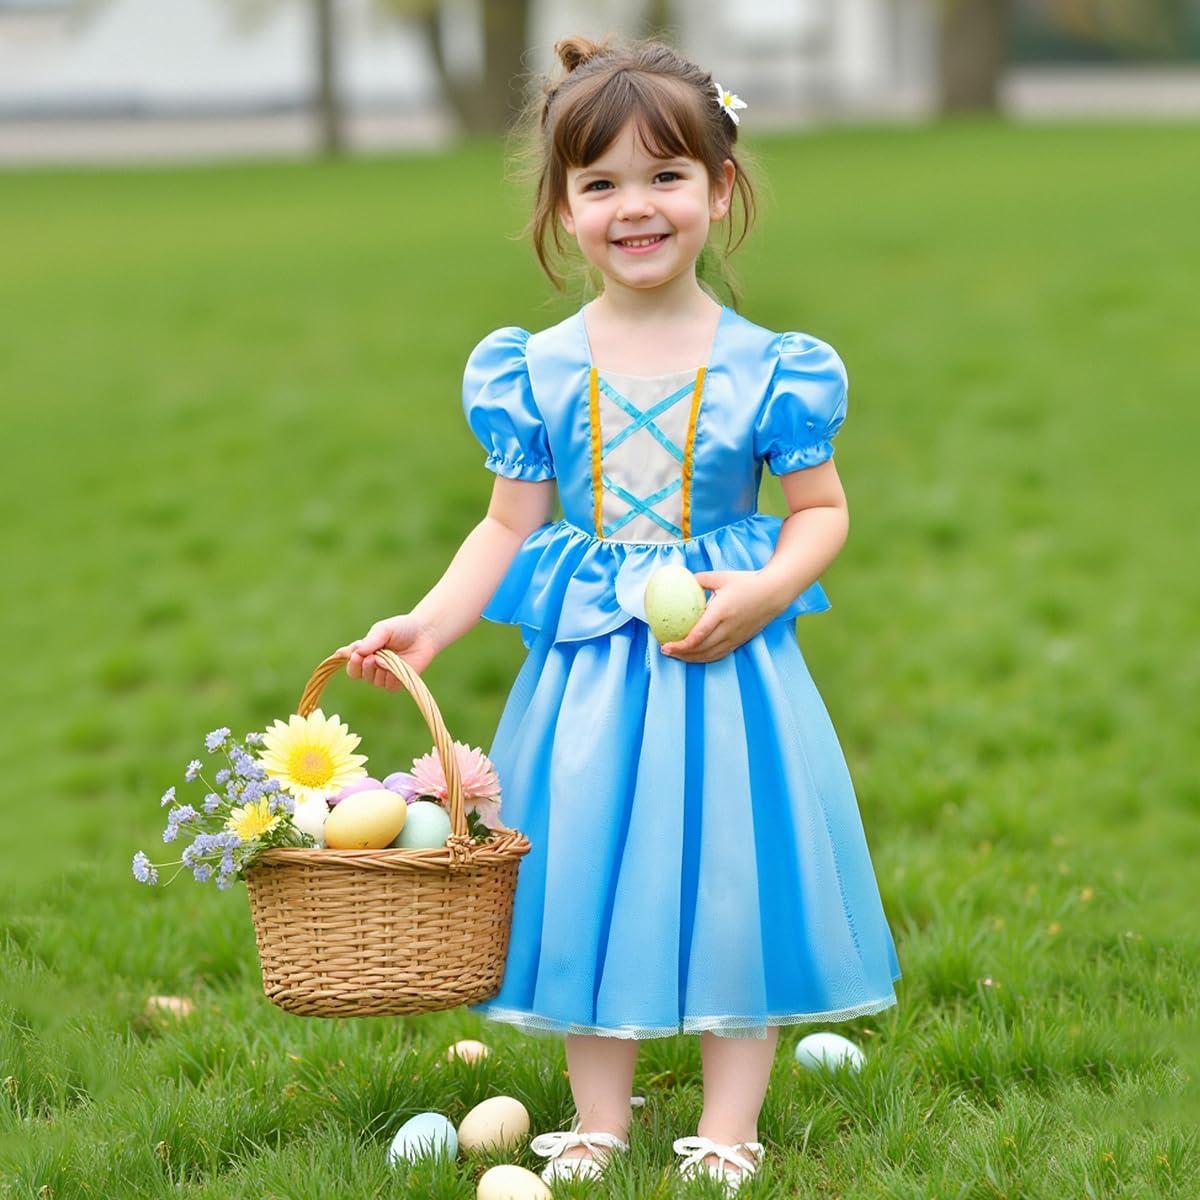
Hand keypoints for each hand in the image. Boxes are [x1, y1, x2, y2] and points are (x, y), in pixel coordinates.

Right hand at [336, 614, 439, 689]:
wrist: (424, 634)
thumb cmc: (402, 629)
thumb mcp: (383, 629)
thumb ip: (370, 641)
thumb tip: (356, 653)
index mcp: (364, 652)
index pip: (349, 662)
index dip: (350, 660)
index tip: (355, 654)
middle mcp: (370, 666)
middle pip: (356, 674)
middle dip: (362, 666)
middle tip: (371, 657)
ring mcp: (383, 675)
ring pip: (373, 680)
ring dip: (380, 669)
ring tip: (390, 656)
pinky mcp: (396, 683)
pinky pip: (388, 685)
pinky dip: (391, 675)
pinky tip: (398, 665)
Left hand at [659, 570, 783, 662]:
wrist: (775, 593)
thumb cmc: (747, 582)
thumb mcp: (721, 576)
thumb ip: (700, 579)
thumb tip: (682, 581)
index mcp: (722, 612)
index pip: (699, 635)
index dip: (681, 644)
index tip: (665, 645)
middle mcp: (728, 628)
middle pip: (701, 649)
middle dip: (681, 653)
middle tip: (665, 650)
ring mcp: (735, 637)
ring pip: (710, 655)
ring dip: (691, 658)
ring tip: (675, 655)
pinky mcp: (740, 641)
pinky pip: (719, 654)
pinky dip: (704, 658)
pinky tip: (694, 655)